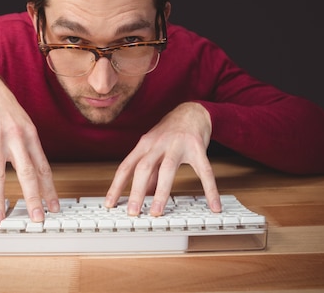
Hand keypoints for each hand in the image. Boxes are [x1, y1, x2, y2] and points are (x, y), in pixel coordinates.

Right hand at [0, 72, 59, 224]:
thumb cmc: (6, 109)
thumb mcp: (25, 125)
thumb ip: (30, 149)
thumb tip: (40, 175)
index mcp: (30, 136)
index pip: (43, 168)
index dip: (50, 190)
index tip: (54, 208)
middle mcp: (15, 139)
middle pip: (26, 173)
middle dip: (33, 198)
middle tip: (36, 219)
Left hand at [104, 102, 220, 215]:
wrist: (192, 112)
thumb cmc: (170, 133)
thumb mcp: (154, 148)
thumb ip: (149, 170)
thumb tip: (141, 193)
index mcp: (144, 144)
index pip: (126, 167)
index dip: (116, 186)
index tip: (109, 203)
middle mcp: (158, 143)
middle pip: (143, 168)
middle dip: (136, 191)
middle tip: (132, 212)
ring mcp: (178, 145)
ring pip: (168, 170)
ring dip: (161, 193)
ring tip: (157, 212)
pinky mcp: (197, 148)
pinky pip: (204, 171)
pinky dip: (209, 190)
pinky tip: (213, 204)